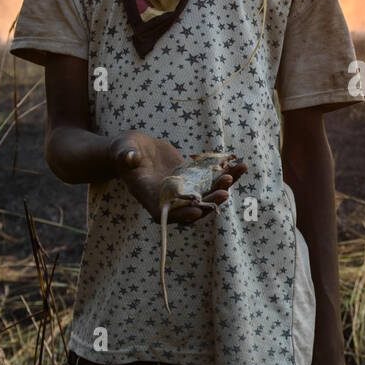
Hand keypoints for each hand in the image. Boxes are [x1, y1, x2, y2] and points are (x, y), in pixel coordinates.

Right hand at [110, 131, 246, 224]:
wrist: (137, 150)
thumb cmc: (125, 151)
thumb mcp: (123, 151)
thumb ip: (125, 155)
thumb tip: (128, 157)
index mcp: (150, 197)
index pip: (167, 212)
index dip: (182, 214)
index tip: (197, 210)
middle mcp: (170, 198)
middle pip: (192, 206)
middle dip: (209, 202)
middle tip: (223, 193)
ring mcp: (184, 190)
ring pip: (208, 194)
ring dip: (223, 186)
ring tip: (236, 173)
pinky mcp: (194, 179)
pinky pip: (213, 179)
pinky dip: (228, 173)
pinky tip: (241, 165)